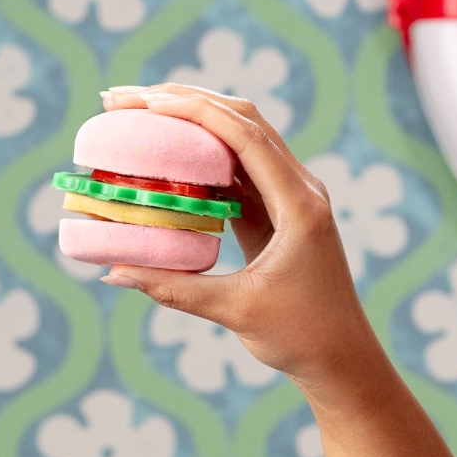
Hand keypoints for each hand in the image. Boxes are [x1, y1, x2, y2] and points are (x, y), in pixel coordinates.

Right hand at [100, 84, 380, 403]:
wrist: (342, 357)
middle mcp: (298, 187)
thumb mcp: (235, 310)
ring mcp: (289, 195)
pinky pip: (237, 167)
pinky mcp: (276, 209)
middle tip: (124, 100)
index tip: (145, 102)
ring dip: (191, 119)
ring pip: (239, 136)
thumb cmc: (300, 336)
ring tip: (138, 114)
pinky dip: (200, 154)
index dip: (194, 111)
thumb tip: (114, 271)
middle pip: (241, 119)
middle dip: (183, 100)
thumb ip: (174, 289)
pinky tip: (166, 154)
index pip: (245, 136)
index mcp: (298, 203)